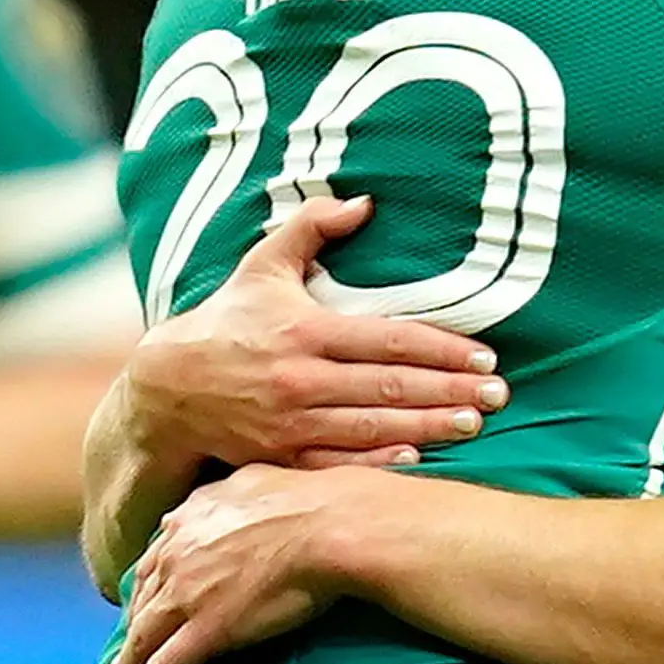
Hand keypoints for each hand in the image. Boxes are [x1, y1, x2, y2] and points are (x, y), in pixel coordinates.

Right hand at [79, 194, 504, 595]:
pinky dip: (378, 462)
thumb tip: (364, 200)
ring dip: (429, 426)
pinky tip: (418, 458)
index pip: (389, 340)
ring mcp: (290, 423)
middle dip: (450, 392)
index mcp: (304, 329)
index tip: (484, 356)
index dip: (442, 349)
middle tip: (498, 396)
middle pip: (391, 387)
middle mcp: (300, 378)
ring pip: (373, 427)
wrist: (165, 390)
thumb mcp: (262, 266)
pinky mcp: (279, 457)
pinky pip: (338, 463)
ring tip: (474, 424)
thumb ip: (310, 227)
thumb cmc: (225, 322)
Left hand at [95, 465, 378, 663]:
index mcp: (189, 517)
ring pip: (143, 637)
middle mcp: (176, 554)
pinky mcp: (203, 632)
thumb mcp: (254, 481)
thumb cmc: (309, 500)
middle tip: (127, 650)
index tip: (146, 602)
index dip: (149, 586)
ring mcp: (185, 595)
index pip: (157, 558)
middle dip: (133, 627)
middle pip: (143, 599)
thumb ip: (230, 494)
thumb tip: (230, 497)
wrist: (328, 525)